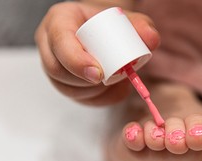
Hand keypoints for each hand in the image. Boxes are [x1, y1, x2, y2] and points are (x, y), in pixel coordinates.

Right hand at [35, 2, 159, 105]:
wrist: (106, 33)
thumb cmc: (112, 24)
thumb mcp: (127, 20)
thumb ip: (142, 26)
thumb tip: (151, 40)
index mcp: (60, 20)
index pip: (59, 41)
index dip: (76, 60)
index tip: (99, 73)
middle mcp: (50, 42)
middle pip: (57, 69)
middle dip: (84, 81)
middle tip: (110, 80)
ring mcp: (53, 65)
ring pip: (66, 88)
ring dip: (93, 91)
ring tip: (116, 81)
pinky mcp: (64, 83)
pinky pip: (78, 98)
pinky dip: (99, 99)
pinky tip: (115, 90)